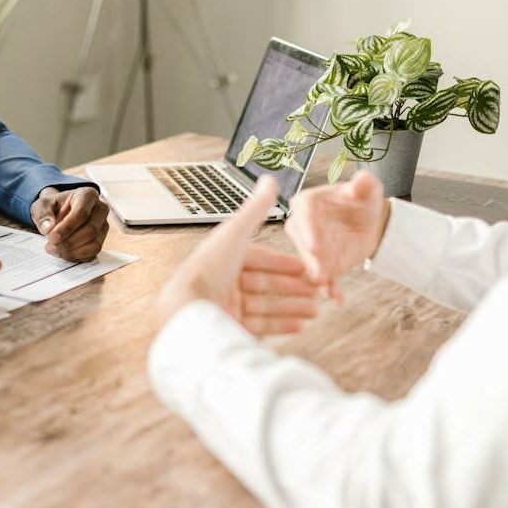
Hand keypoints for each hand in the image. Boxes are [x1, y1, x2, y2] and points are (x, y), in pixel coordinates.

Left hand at [30, 186, 109, 261]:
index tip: (51, 237)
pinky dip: (76, 256)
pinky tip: (63, 253)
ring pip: (94, 244)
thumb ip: (43, 215)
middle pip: (90, 230)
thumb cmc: (53, 207)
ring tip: (55, 250)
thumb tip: (47, 229)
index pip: (81, 213)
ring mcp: (103, 226)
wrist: (58, 212)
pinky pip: (92, 253)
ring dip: (72, 251)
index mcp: (88, 195)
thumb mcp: (42, 205)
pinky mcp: (101, 240)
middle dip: (69, 242)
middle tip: (50, 247)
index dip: (66, 228)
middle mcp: (100, 209)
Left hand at [156, 176, 320, 335]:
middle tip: (318, 291)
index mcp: (225, 258)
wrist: (188, 309)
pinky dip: (283, 326)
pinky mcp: (230, 328)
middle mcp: (224, 282)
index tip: (307, 268)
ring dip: (293, 307)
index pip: (260, 259)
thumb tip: (270, 179)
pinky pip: (261, 327)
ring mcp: (227, 307)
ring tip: (316, 310)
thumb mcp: (236, 233)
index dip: (285, 263)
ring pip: (267, 307)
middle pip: (266, 284)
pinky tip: (301, 326)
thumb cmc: (208, 268)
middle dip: (294, 288)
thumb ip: (256, 209)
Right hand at [284, 170, 390, 302]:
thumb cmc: (362, 200)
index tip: (313, 246)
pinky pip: (324, 278)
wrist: (369, 221)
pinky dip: (330, 289)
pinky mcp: (321, 265)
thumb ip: (364, 184)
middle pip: (303, 243)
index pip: (304, 215)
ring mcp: (310, 248)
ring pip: (311, 264)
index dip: (308, 231)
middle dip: (310, 259)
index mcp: (307, 203)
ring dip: (318, 276)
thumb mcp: (367, 190)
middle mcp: (302, 226)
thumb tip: (362, 180)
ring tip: (327, 288)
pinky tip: (337, 299)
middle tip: (319, 273)